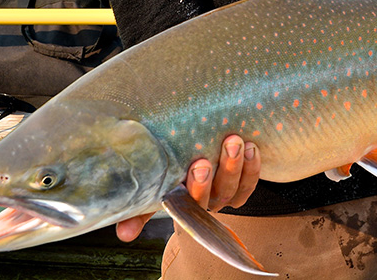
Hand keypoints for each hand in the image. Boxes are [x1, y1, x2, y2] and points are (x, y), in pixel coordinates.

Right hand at [114, 135, 259, 241]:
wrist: (195, 151)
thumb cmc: (169, 168)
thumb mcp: (153, 185)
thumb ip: (138, 209)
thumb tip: (124, 234)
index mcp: (183, 203)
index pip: (189, 204)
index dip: (195, 189)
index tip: (197, 168)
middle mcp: (206, 202)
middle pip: (212, 196)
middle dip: (210, 179)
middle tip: (207, 159)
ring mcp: (225, 193)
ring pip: (233, 188)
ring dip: (235, 166)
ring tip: (234, 142)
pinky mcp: (242, 186)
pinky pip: (250, 182)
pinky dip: (253, 165)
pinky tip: (252, 146)